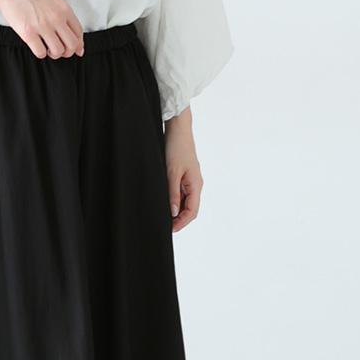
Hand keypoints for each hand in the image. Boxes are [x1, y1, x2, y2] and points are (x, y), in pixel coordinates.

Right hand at [0, 0, 83, 57]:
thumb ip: (62, 13)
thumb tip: (68, 31)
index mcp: (64, 9)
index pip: (78, 33)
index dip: (78, 45)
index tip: (75, 50)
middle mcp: (56, 18)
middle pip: (71, 45)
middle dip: (66, 52)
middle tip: (59, 49)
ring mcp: (42, 26)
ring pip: (57, 52)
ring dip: (53, 53)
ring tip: (47, 48)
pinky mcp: (28, 33)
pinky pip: (40, 52)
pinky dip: (40, 53)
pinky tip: (36, 46)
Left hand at [164, 110, 203, 231]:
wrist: (178, 129)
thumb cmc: (176, 147)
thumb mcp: (171, 172)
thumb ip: (173, 193)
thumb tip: (174, 212)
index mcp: (196, 185)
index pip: (192, 211)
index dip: (182, 223)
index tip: (170, 230)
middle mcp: (195, 184)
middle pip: (190, 209)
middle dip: (179, 220)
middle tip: (165, 226)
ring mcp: (190, 180)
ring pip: (186, 202)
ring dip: (176, 211)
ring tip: (163, 217)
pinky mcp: (184, 175)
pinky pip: (182, 193)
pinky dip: (175, 201)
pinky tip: (165, 203)